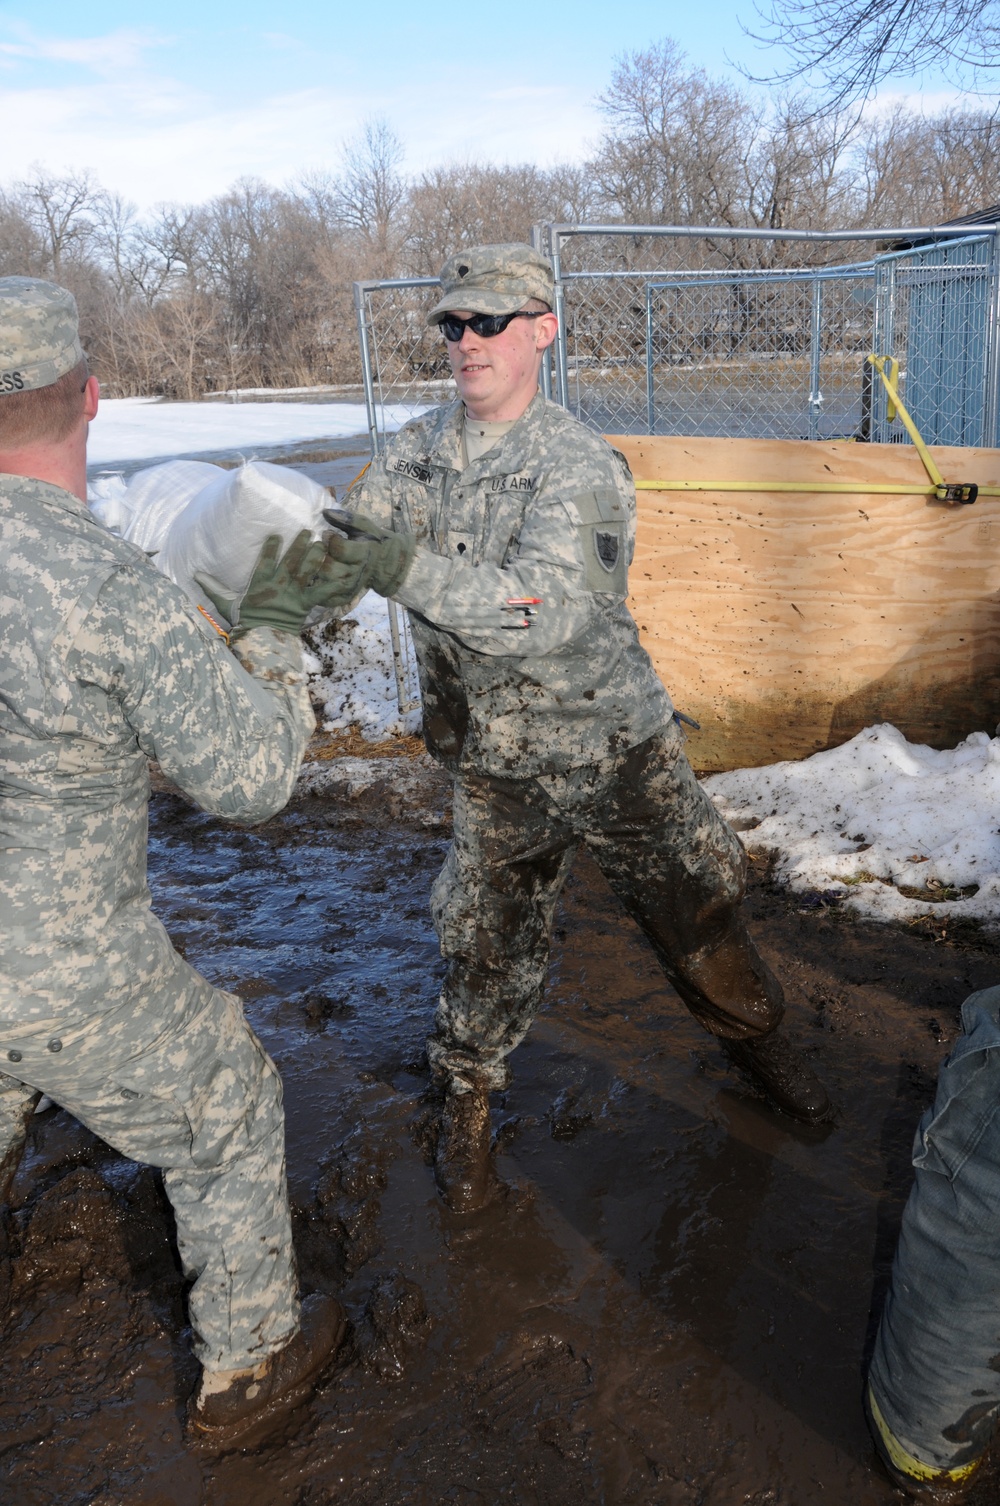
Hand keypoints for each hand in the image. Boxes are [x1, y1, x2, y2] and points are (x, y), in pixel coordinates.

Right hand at [195, 530, 364, 638]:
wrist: (262, 642)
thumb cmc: (244, 621)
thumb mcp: (225, 604)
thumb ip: (212, 587)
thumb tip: (194, 574)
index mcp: (259, 583)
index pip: (264, 560)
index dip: (270, 547)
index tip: (275, 534)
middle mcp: (278, 585)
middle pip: (290, 561)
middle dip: (299, 545)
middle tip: (307, 530)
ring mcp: (293, 594)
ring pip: (307, 571)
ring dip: (315, 557)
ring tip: (323, 543)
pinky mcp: (305, 604)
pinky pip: (321, 593)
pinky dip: (332, 585)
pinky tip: (343, 575)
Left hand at [322, 511, 415, 598]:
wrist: (394, 565)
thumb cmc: (377, 541)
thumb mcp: (366, 526)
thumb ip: (347, 519)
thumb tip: (325, 512)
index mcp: (363, 553)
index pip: (339, 549)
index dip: (330, 540)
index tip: (326, 534)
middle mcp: (358, 572)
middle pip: (330, 567)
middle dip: (320, 557)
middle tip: (317, 549)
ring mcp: (353, 586)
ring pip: (327, 582)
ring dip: (317, 572)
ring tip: (314, 562)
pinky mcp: (349, 596)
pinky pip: (331, 598)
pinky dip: (320, 591)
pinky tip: (315, 581)